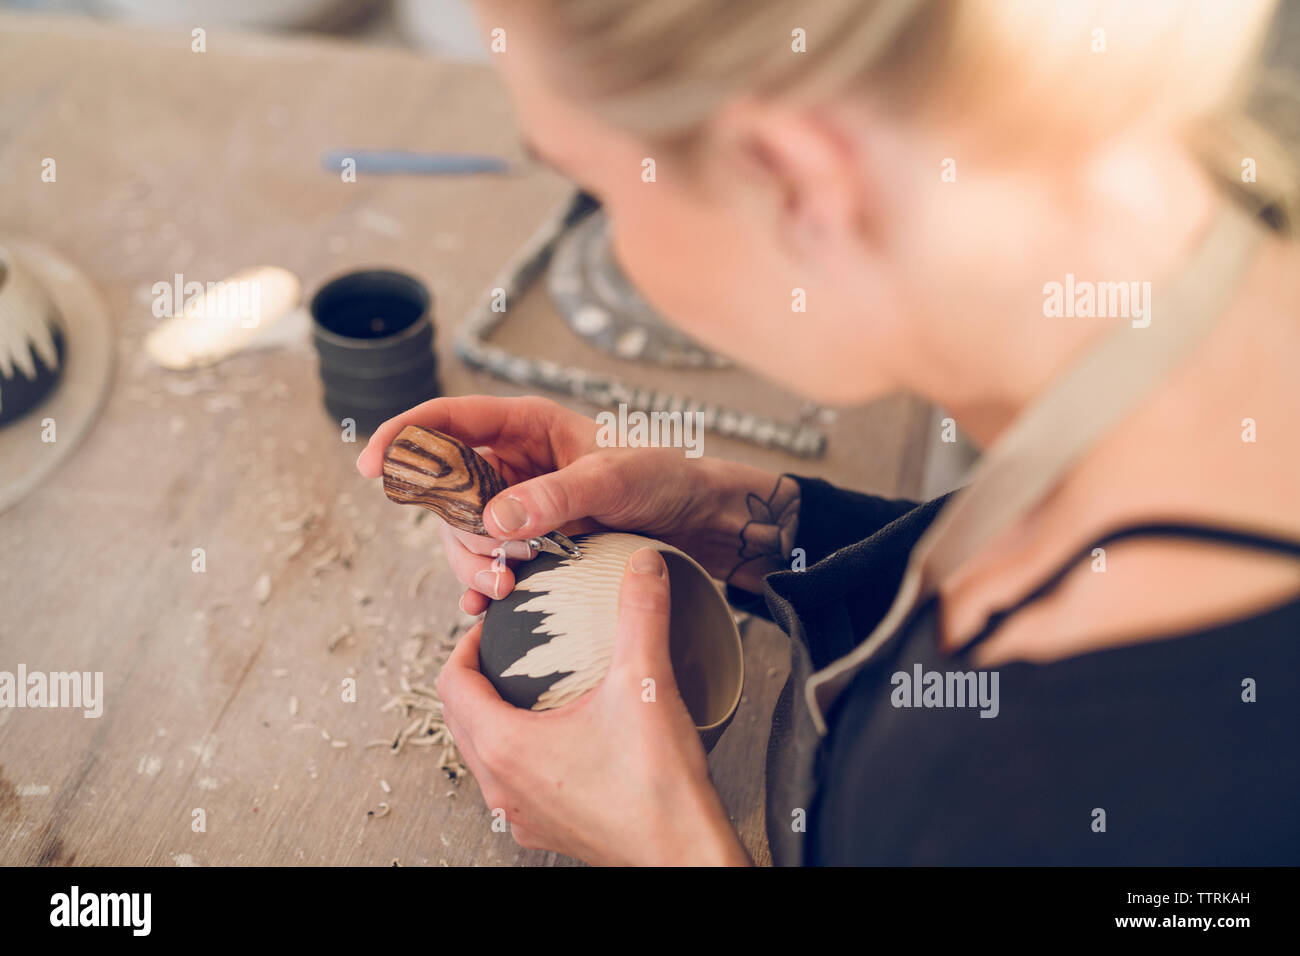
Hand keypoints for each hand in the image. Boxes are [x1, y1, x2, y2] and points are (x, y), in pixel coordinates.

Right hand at [356, 395, 756, 613]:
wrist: (698, 520)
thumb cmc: (663, 478)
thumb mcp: (612, 481)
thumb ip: (555, 497)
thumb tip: (493, 522)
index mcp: (524, 424)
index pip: (445, 419)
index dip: (402, 437)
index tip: (373, 468)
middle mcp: (510, 461)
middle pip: (444, 489)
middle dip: (456, 529)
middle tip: (495, 563)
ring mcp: (516, 503)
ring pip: (461, 533)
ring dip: (472, 563)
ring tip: (507, 588)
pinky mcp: (529, 541)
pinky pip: (484, 562)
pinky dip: (480, 584)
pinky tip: (485, 607)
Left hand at [435, 547, 749, 864]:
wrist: (684, 856)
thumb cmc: (658, 788)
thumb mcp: (645, 684)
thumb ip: (641, 614)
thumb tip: (644, 566)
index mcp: (507, 747)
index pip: (451, 685)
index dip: (464, 646)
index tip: (492, 627)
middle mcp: (502, 786)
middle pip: (459, 719)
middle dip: (475, 678)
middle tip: (507, 650)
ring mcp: (521, 814)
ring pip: (482, 754)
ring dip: (492, 717)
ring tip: (528, 687)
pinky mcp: (546, 829)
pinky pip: (510, 783)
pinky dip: (518, 751)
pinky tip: (558, 736)